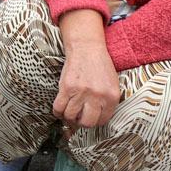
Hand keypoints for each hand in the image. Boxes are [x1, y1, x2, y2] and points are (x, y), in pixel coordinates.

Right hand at [53, 10, 120, 129]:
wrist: (86, 47)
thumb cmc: (100, 66)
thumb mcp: (112, 84)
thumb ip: (108, 102)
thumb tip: (98, 119)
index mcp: (111, 97)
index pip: (102, 121)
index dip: (95, 122)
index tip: (90, 119)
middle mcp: (97, 96)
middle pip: (87, 122)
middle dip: (81, 123)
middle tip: (79, 119)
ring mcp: (81, 92)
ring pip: (71, 116)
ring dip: (69, 118)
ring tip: (69, 114)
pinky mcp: (67, 87)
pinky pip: (59, 107)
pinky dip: (57, 112)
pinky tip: (60, 110)